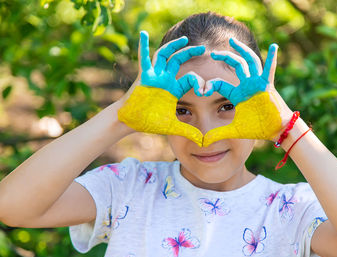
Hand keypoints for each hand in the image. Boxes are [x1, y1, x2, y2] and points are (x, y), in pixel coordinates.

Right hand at [117, 31, 205, 146]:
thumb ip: (187, 131)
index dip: (200, 82)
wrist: (131, 122)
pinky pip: (143, 59)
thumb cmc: (149, 122)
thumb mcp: (172, 126)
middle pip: (179, 60)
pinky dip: (142, 46)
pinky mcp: (143, 76)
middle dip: (191, 53)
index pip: (190, 78)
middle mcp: (165, 79)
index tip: (205, 91)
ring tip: (184, 39)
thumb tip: (202, 142)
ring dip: (174, 46)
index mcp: (174, 88)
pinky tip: (143, 34)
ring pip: (165, 55)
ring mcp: (154, 76)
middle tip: (203, 49)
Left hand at [202, 38, 292, 146]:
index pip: (220, 84)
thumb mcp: (234, 131)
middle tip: (213, 52)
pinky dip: (272, 58)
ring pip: (249, 62)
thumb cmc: (258, 129)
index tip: (201, 89)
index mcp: (237, 94)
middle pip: (235, 66)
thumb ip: (218, 134)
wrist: (276, 130)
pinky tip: (274, 46)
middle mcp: (247, 85)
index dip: (210, 85)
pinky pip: (270, 70)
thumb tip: (202, 143)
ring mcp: (258, 83)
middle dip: (225, 57)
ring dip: (242, 50)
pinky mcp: (268, 86)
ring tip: (232, 41)